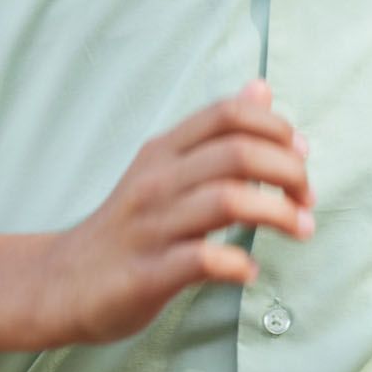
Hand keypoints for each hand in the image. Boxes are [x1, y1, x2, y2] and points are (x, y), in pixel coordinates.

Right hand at [36, 77, 314, 345]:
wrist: (63, 282)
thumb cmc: (128, 225)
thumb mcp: (165, 167)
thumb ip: (213, 133)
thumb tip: (261, 89)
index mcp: (163, 151)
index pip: (227, 114)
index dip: (276, 127)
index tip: (301, 155)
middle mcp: (157, 181)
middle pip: (238, 153)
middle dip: (290, 171)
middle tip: (309, 198)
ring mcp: (151, 226)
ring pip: (227, 200)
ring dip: (278, 213)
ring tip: (301, 229)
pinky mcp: (147, 273)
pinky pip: (202, 260)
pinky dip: (237, 264)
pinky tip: (249, 271)